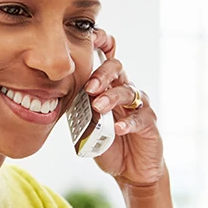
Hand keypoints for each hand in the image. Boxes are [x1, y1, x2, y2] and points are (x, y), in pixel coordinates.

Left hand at [87, 29, 164, 187]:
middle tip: (90, 87)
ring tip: (99, 106)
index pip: (106, 58)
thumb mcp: (89, 126)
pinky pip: (140, 118)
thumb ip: (79, 109)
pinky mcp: (149, 123)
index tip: (90, 37)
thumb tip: (58, 96)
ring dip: (111, 97)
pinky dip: (127, 123)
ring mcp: (139, 105)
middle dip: (102, 74)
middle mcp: (125, 90)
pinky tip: (118, 129)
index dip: (102, 43)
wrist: (132, 170)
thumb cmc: (109, 144)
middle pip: (117, 68)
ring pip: (127, 91)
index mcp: (109, 86)